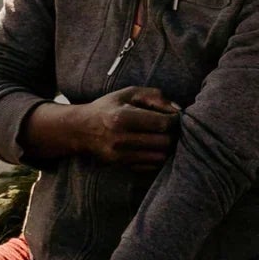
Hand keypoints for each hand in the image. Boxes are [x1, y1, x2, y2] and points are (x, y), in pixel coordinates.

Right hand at [28, 87, 178, 167]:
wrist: (80, 129)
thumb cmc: (110, 107)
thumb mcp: (130, 93)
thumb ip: (156, 97)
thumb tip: (178, 110)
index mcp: (122, 118)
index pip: (163, 124)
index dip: (175, 119)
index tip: (174, 116)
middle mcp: (119, 139)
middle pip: (164, 142)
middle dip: (173, 134)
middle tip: (172, 128)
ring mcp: (118, 155)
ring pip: (160, 157)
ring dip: (167, 147)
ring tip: (164, 136)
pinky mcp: (119, 165)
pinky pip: (150, 166)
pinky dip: (157, 157)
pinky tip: (153, 146)